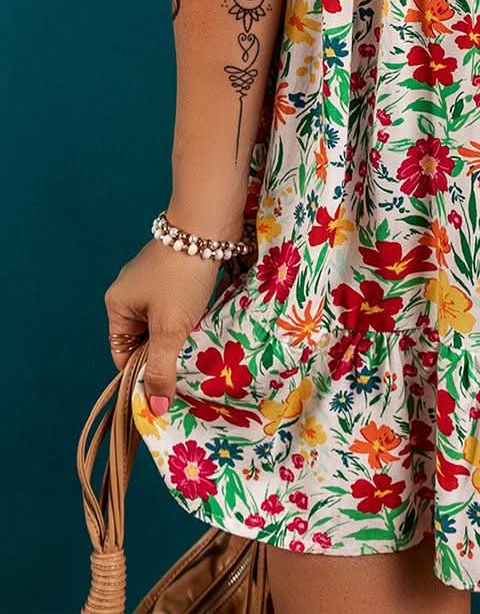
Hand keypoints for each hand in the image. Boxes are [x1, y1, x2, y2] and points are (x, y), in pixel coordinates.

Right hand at [104, 239, 218, 412]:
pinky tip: (206, 327)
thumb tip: (154, 410)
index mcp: (118, 305)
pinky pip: (177, 306)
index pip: (123, 353)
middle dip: (164, 356)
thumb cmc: (182, 275)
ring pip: (163, 323)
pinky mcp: (176, 271)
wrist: (208, 223)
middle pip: (143, 339)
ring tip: (199, 353)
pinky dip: (189, 318)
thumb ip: (161, 368)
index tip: (165, 392)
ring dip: (179, 337)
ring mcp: (154, 280)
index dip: (141, 374)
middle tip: (187, 375)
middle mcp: (130, 292)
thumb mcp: (170, 327)